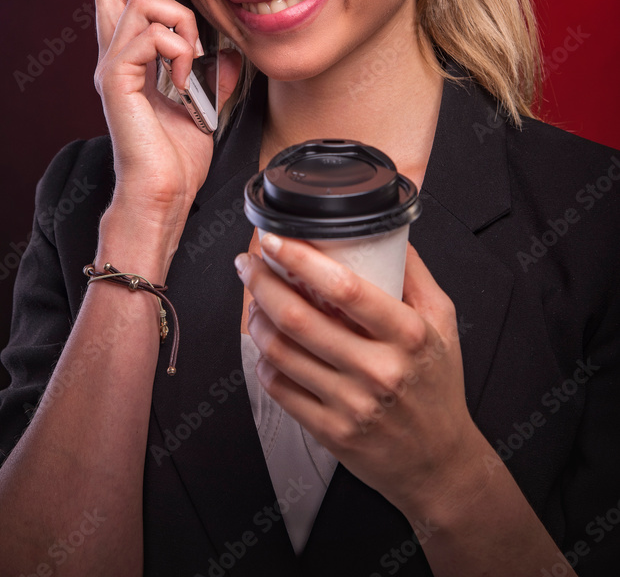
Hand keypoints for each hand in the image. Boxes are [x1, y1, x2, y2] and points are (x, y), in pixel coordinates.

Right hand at [93, 0, 241, 274]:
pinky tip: (184, 79)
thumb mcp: (204, 106)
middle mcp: (114, 61)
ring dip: (178, 23)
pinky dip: (174, 49)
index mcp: (130, 63)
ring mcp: (112, 70)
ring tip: (192, 58)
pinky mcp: (116, 83)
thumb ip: (214, 76)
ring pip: (139, 6)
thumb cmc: (177, 160)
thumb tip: (232, 52)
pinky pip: (144, 37)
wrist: (164, 193)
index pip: (123, 0)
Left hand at [235, 236, 482, 518]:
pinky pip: (279, 387)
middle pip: (299, 317)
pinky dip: (265, 359)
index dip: (301, 258)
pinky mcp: (330, 431)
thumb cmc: (438, 386)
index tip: (275, 239)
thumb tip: (385, 229)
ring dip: (256, 318)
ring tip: (255, 300)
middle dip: (262, 282)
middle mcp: (378, 370)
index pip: (345, 287)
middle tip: (249, 264)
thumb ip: (415, 272)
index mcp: (408, 334)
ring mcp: (351, 403)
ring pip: (281, 351)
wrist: (439, 462)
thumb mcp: (443, 321)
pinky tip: (268, 343)